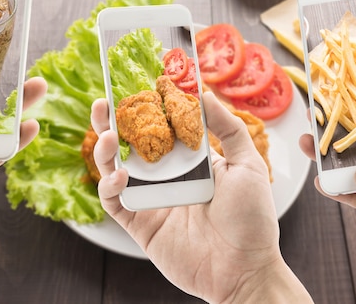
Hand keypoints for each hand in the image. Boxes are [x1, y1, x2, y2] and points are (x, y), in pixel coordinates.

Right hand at [91, 91, 311, 302]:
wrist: (245, 270)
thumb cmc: (252, 219)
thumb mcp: (248, 165)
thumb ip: (228, 128)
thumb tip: (204, 94)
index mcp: (191, 160)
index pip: (162, 126)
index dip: (147, 107)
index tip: (137, 85)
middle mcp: (168, 176)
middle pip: (131, 144)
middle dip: (113, 122)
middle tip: (103, 102)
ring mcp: (152, 199)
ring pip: (115, 169)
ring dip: (105, 150)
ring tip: (107, 134)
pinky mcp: (140, 224)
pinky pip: (115, 201)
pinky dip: (109, 186)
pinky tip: (119, 175)